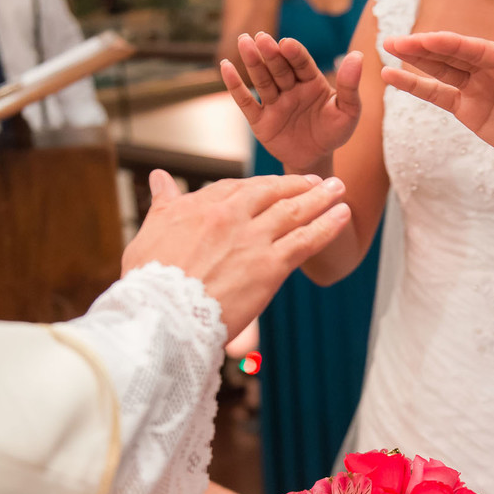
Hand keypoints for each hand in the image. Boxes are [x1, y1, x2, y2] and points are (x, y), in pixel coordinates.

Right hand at [122, 170, 350, 336]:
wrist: (163, 315)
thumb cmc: (149, 282)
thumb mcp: (150, 233)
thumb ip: (163, 204)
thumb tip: (159, 178)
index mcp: (200, 207)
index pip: (236, 188)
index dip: (258, 187)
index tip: (273, 185)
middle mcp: (229, 216)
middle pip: (270, 192)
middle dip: (296, 185)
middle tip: (315, 181)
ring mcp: (252, 239)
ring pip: (293, 211)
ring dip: (320, 197)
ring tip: (337, 189)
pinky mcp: (270, 266)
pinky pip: (306, 239)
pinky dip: (328, 225)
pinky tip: (343, 214)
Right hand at [220, 33, 361, 172]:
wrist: (317, 159)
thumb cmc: (334, 132)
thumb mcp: (348, 111)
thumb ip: (350, 86)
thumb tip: (358, 55)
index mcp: (311, 82)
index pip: (301, 64)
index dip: (294, 54)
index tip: (287, 43)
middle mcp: (290, 88)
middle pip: (278, 68)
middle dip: (270, 54)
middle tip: (261, 37)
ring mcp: (273, 102)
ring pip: (261, 80)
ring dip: (252, 62)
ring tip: (243, 42)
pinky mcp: (259, 119)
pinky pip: (246, 101)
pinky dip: (235, 85)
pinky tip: (225, 67)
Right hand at [381, 32, 493, 166]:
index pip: (474, 50)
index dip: (450, 45)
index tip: (426, 39)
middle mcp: (487, 69)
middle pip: (450, 55)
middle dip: (422, 48)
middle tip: (394, 40)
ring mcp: (474, 87)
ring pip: (440, 70)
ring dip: (414, 60)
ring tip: (387, 48)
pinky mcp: (466, 108)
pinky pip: (437, 95)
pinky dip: (416, 87)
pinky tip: (393, 77)